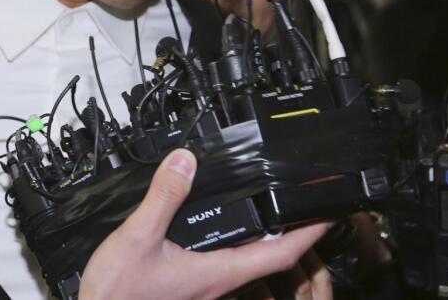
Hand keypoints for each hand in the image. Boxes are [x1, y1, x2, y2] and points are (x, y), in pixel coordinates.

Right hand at [79, 149, 331, 299]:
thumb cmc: (118, 296)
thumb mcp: (138, 236)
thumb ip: (164, 196)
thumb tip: (185, 162)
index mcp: (219, 272)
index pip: (280, 252)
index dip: (309, 232)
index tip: (329, 213)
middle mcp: (219, 285)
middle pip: (270, 259)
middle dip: (294, 234)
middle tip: (307, 209)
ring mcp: (206, 290)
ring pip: (248, 266)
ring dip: (265, 242)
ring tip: (275, 217)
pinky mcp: (190, 290)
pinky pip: (225, 268)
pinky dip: (235, 247)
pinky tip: (223, 236)